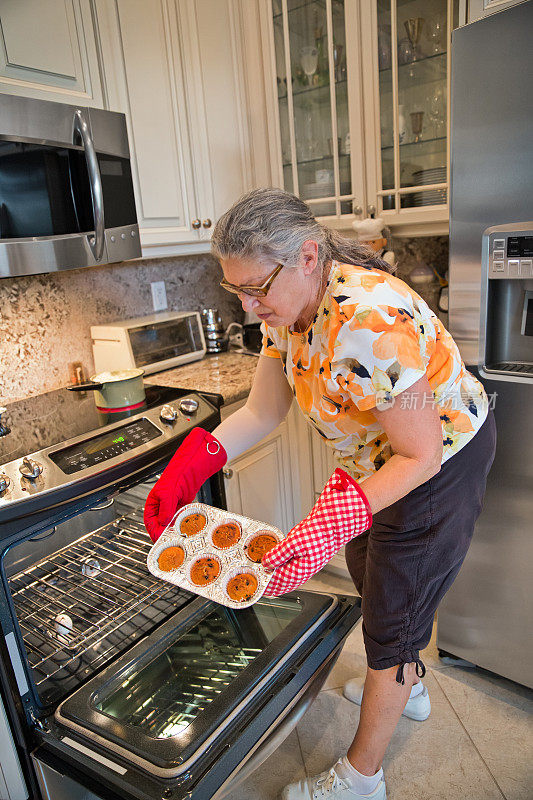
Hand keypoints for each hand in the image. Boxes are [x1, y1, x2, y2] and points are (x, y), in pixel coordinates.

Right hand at [144, 427, 226, 541]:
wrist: (191, 467)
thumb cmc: (176, 474)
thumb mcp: (168, 494)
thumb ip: (166, 510)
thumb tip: (163, 523)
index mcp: (153, 502)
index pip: (150, 521)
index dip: (154, 531)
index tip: (159, 539)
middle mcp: (161, 505)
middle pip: (159, 523)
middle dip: (164, 532)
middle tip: (169, 540)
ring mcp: (171, 505)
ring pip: (170, 521)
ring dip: (173, 528)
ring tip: (176, 535)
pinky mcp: (181, 505)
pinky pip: (179, 517)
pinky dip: (180, 523)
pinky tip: (183, 526)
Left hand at [261, 468, 371, 596]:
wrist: (332, 524)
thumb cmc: (319, 533)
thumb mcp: (293, 542)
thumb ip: (278, 555)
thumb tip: (266, 563)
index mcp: (299, 573)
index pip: (276, 584)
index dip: (262, 583)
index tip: (252, 579)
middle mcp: (301, 574)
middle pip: (279, 584)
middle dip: (266, 581)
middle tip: (253, 576)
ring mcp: (304, 568)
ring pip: (284, 579)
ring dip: (272, 576)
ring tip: (260, 571)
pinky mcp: (305, 561)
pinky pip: (289, 572)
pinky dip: (280, 570)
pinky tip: (274, 565)